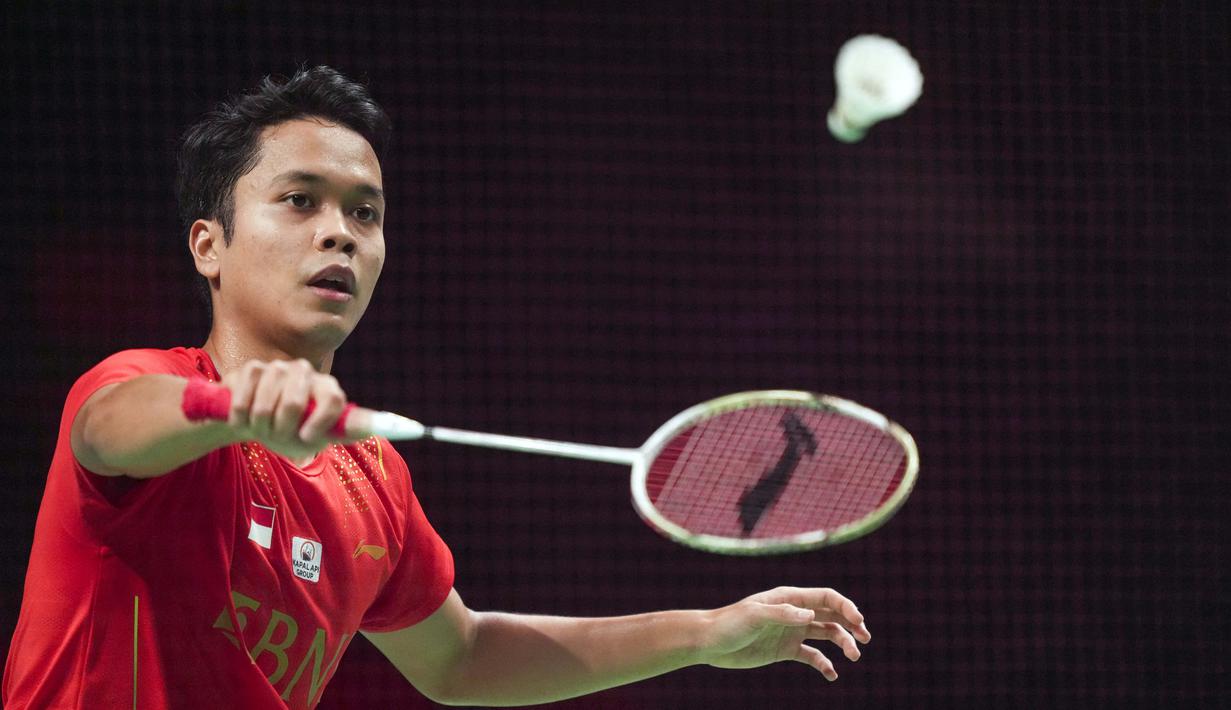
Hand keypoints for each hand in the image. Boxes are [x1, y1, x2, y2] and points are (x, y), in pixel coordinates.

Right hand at [220, 359, 349, 459]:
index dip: (320, 422)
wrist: (252, 422)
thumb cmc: (290, 432)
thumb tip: (372, 427)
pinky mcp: (252, 369)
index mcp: (326, 388)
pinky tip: (242, 419)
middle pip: (294, 404)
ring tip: (261, 427)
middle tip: (277, 436)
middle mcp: (305, 372)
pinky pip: (244, 400)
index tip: (305, 438)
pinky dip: (241, 418)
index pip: (333, 399)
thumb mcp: (316, 438)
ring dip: (260, 427)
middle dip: (281, 430)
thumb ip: (343, 431)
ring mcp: (278, 367)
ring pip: (266, 406)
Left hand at [701, 586, 869, 680]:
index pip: (825, 598)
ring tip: (854, 657)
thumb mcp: (754, 616)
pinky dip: (824, 664)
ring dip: (843, 643)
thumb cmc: (729, 623)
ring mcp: (791, 632)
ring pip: (826, 635)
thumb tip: (810, 615)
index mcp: (789, 598)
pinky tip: (832, 675)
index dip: (846, 606)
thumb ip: (781, 614)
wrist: (710, 642)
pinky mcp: (786, 650)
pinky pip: (812, 656)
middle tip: (865, 638)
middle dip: (852, 624)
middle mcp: (794, 613)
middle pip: (831, 614)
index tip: (858, 622)